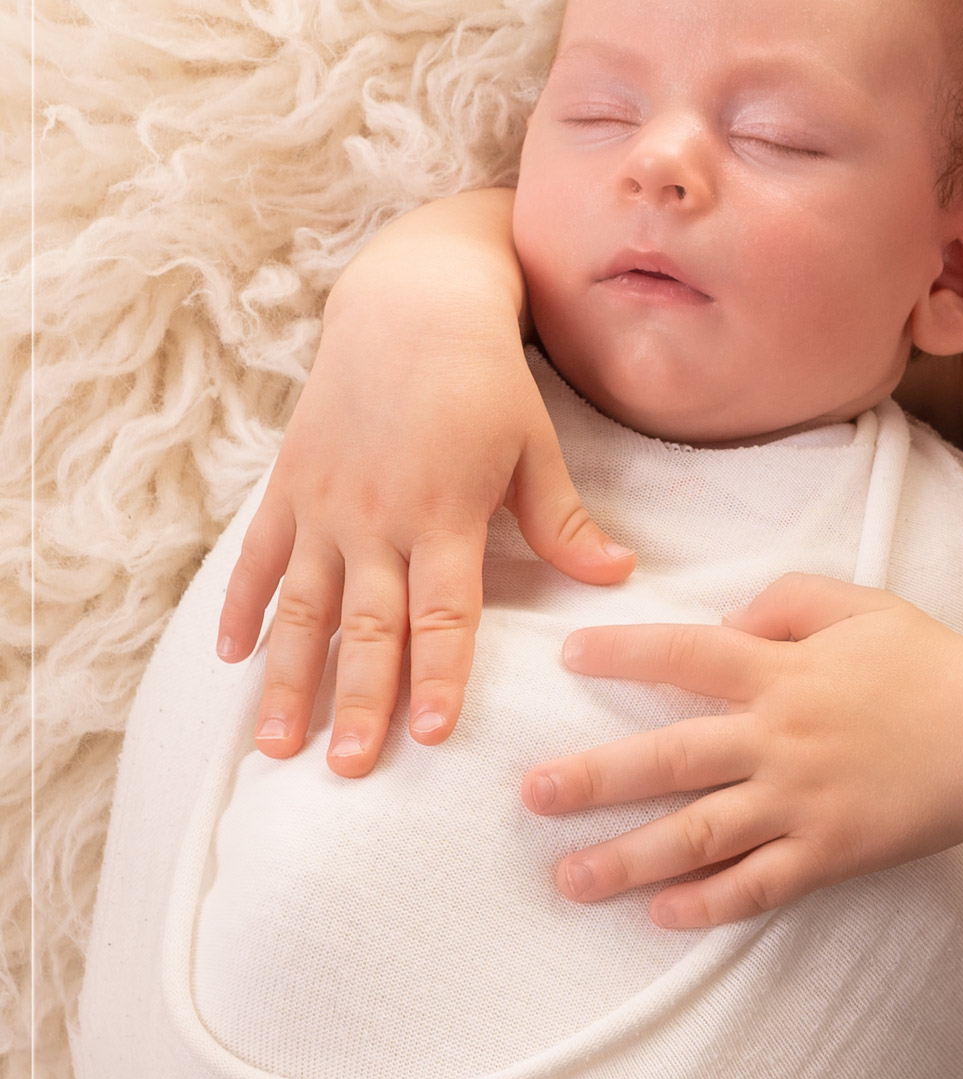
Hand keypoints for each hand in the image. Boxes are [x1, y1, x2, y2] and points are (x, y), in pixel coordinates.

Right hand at [218, 191, 637, 775]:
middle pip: (368, 627)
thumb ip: (563, 521)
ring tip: (277, 748)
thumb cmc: (486, 379)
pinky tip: (230, 660)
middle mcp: (378, 518)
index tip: (435, 736)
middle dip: (359, 703)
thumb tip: (615, 576)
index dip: (441, 674)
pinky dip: (242, 608)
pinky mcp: (289, 486)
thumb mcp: (534, 446)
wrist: (411, 307)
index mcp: (445, 512)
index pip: (445, 612)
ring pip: (303, 608)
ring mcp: (325, 505)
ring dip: (289, 680)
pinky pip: (260, 559)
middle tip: (349, 771)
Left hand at [520, 574, 962, 925]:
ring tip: (569, 879)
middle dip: (595, 777)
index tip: (568, 655)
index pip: (687, 655)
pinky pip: (757, 885)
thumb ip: (788, 599)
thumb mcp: (859, 604)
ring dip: (629, 859)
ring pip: (699, 834)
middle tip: (531, 794)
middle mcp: (781, 737)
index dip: (624, 651)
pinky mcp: (829, 853)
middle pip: (670, 758)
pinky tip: (660, 915)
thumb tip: (727, 615)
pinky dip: (708, 904)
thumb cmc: (927, 661)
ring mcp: (802, 802)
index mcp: (784, 671)